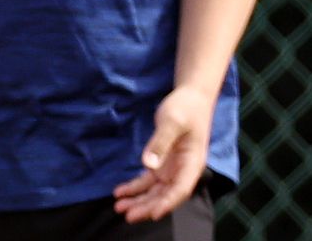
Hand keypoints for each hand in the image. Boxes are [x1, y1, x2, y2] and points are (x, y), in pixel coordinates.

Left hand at [114, 85, 213, 222]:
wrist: (191, 96)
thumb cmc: (186, 107)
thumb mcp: (173, 121)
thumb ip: (161, 142)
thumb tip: (148, 164)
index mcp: (192, 162)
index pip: (181, 189)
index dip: (168, 203)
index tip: (153, 214)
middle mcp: (183, 169)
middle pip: (166, 195)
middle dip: (148, 207)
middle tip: (127, 214)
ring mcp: (172, 167)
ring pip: (155, 191)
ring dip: (139, 201)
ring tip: (119, 207)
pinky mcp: (162, 163)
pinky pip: (148, 180)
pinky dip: (135, 187)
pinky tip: (120, 192)